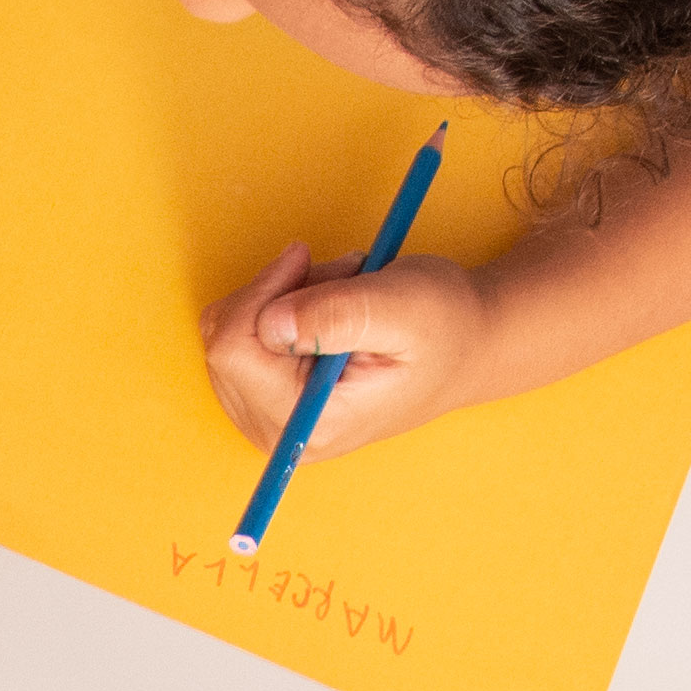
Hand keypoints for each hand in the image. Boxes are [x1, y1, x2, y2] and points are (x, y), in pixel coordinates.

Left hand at [203, 240, 496, 470]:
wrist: (466, 346)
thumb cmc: (443, 326)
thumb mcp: (401, 306)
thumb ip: (336, 314)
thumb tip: (268, 322)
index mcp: (310, 423)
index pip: (233, 352)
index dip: (262, 293)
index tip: (304, 259)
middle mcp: (279, 431)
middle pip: (224, 341)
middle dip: (276, 292)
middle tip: (339, 276)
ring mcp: (268, 417)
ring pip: (228, 333)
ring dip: (281, 295)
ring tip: (342, 292)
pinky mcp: (265, 398)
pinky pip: (238, 336)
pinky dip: (277, 305)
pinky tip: (325, 306)